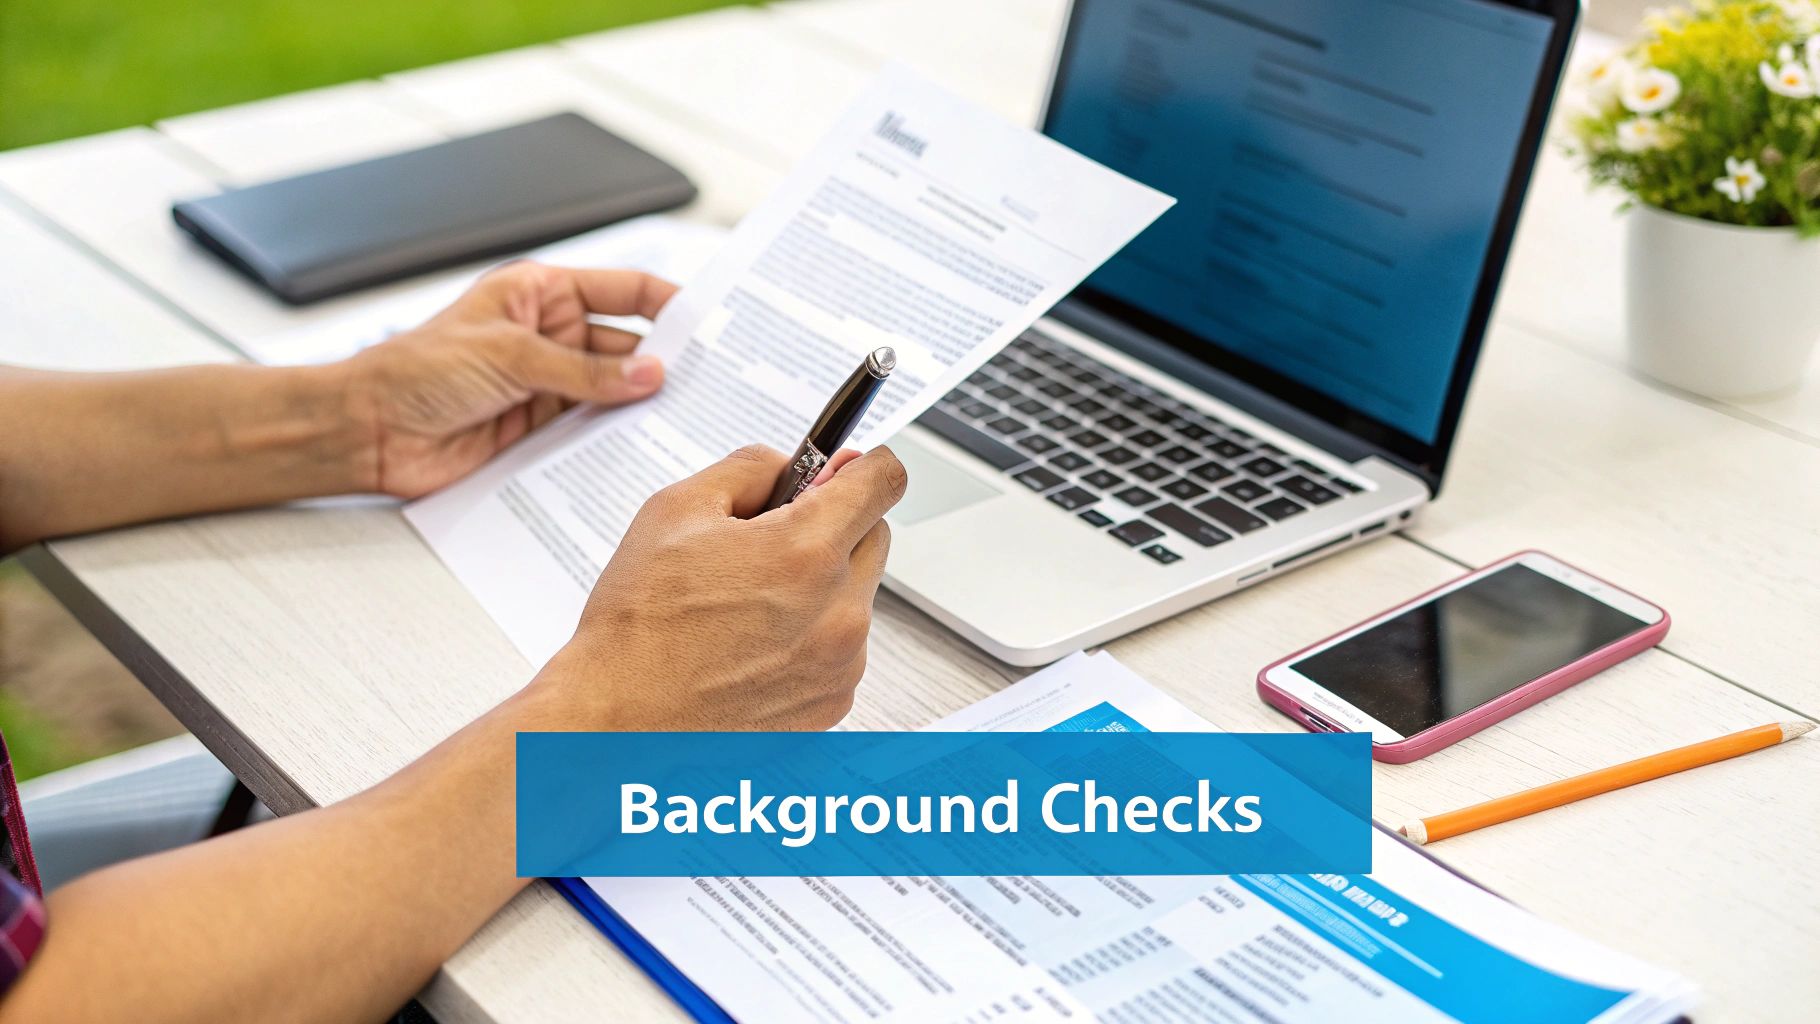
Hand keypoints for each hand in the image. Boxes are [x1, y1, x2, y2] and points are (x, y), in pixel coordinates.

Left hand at [345, 261, 677, 497]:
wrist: (369, 431)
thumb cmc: (417, 371)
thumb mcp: (510, 357)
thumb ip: (584, 371)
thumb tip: (650, 375)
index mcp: (541, 294)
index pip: (623, 290)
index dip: (667, 303)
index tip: (707, 324)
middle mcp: (549, 335)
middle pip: (626, 345)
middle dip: (662, 363)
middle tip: (706, 383)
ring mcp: (547, 383)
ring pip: (613, 392)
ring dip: (640, 405)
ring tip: (682, 417)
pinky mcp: (539, 428)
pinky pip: (590, 430)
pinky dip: (614, 438)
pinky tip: (640, 446)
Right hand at [538, 444, 908, 731]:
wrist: (619, 720)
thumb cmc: (637, 625)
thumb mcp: (676, 509)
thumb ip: (750, 469)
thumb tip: (794, 465)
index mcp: (805, 553)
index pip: (883, 480)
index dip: (860, 465)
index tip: (841, 471)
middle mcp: (837, 612)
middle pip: (874, 537)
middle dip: (834, 527)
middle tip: (771, 542)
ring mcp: (841, 664)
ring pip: (856, 596)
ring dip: (821, 587)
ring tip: (747, 605)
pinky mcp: (833, 702)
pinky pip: (841, 648)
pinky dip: (811, 638)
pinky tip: (753, 644)